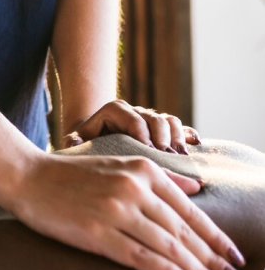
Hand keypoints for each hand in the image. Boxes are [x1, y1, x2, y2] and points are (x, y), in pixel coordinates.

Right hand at [10, 151, 245, 269]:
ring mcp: (116, 209)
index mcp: (140, 169)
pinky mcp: (99, 232)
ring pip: (169, 247)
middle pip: (183, 231)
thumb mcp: (117, 163)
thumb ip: (160, 175)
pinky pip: (143, 258)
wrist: (27, 176)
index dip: (216, 237)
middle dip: (214, 260)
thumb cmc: (71, 173)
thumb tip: (197, 184)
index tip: (236, 258)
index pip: (189, 209)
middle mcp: (132, 187)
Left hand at [63, 100, 200, 155]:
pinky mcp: (164, 130)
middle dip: (163, 138)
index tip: (147, 153)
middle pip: (155, 119)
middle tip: (169, 158)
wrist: (96, 138)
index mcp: (115, 111)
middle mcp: (136, 112)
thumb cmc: (86, 142)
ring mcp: (151, 120)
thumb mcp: (77, 140)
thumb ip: (73, 140)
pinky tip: (196, 145)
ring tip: (182, 157)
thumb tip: (75, 142)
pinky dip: (188, 134)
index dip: (142, 135)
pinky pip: (180, 127)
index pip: (132, 119)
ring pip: (170, 121)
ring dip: (178, 138)